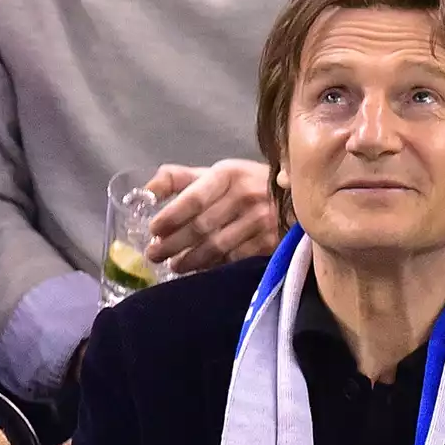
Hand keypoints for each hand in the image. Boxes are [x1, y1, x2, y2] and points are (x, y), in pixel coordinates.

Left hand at [144, 160, 280, 274]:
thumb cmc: (246, 185)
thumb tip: (146, 191)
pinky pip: (234, 259)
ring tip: (174, 265)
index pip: (194, 198)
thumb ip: (180, 179)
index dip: (171, 216)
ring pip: (216, 247)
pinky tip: (200, 270)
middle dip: (173, 244)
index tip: (154, 230)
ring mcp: (260, 221)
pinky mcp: (269, 242)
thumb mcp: (218, 174)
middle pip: (201, 226)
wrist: (299, 196)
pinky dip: (213, 267)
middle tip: (154, 254)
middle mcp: (245, 195)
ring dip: (189, 260)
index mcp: (228, 174)